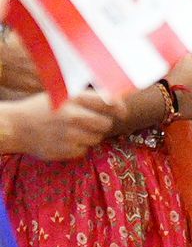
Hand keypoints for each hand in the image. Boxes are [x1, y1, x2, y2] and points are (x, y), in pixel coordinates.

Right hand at [0, 92, 120, 160]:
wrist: (15, 127)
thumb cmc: (43, 109)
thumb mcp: (63, 96)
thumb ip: (89, 98)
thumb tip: (118, 101)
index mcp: (74, 98)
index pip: (108, 102)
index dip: (119, 108)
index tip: (122, 113)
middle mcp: (73, 116)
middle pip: (106, 123)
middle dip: (102, 124)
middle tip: (90, 122)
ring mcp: (68, 135)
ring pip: (96, 138)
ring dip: (90, 136)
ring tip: (73, 131)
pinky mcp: (64, 150)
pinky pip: (84, 150)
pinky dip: (78, 147)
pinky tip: (64, 140)